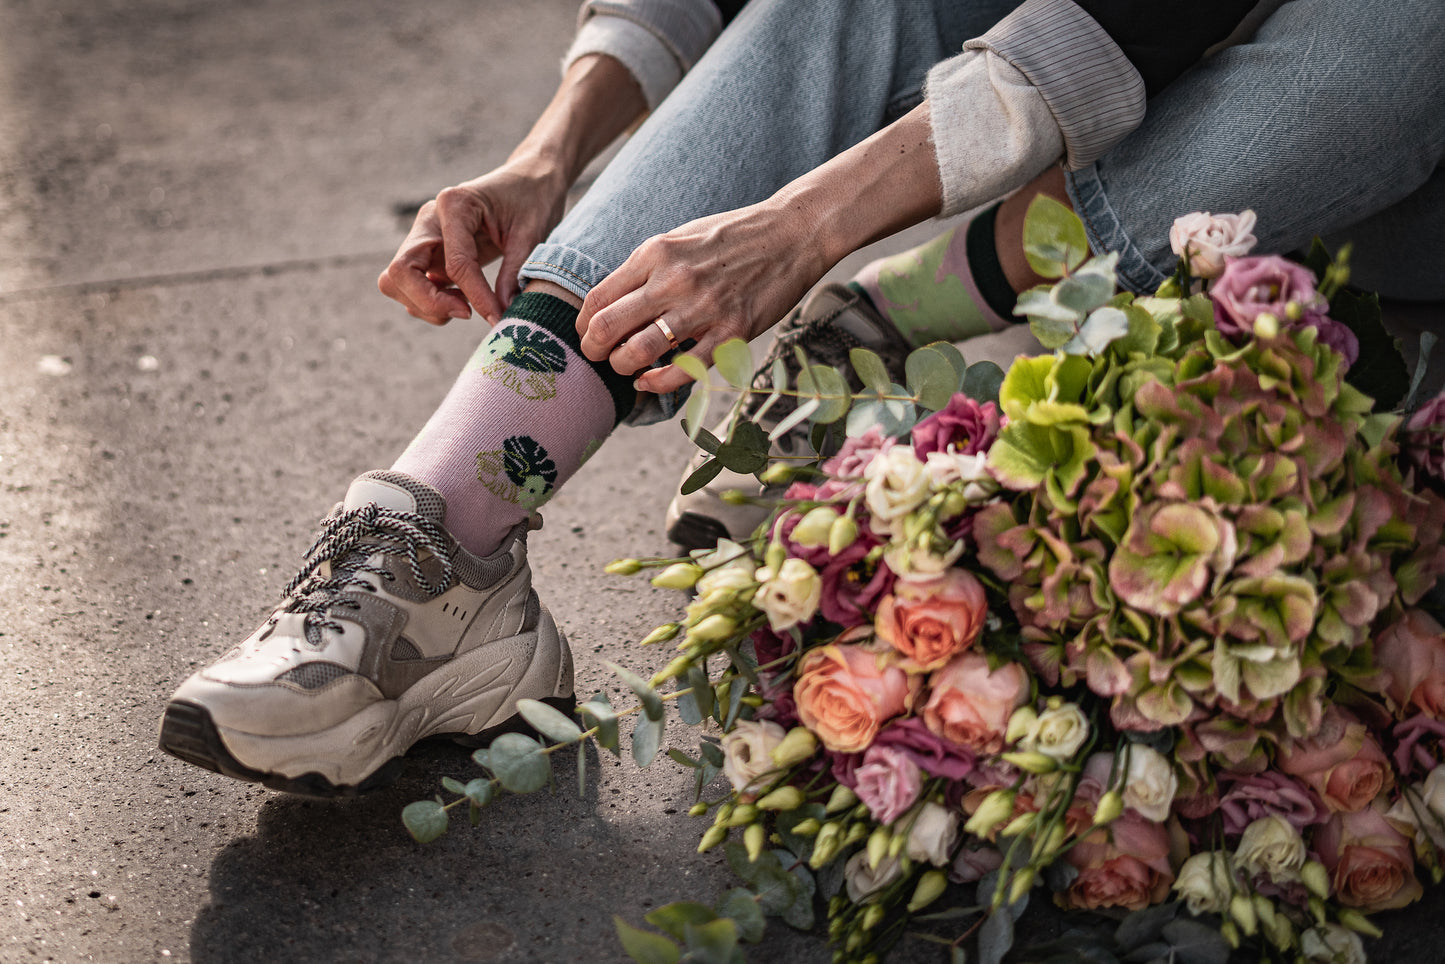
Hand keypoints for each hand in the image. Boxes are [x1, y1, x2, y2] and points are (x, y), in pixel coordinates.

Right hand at [377, 161, 567, 324]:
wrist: (530, 179)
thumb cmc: (533, 200)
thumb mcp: (532, 236)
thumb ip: (514, 275)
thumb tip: (502, 316)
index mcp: (455, 205)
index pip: (454, 264)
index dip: (475, 297)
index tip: (498, 318)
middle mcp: (430, 219)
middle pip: (401, 271)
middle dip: (430, 302)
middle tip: (467, 314)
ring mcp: (425, 236)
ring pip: (397, 282)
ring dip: (427, 305)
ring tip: (468, 307)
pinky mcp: (428, 252)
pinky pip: (413, 285)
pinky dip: (431, 302)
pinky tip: (463, 301)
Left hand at [576, 199, 829, 393]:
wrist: (791, 234)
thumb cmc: (732, 238)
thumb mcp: (679, 239)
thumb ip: (645, 269)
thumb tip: (610, 304)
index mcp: (655, 253)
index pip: (597, 298)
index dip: (583, 324)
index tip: (587, 334)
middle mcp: (673, 280)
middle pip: (607, 327)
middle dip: (594, 351)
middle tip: (599, 357)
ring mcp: (703, 308)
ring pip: (638, 353)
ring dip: (623, 368)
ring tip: (627, 368)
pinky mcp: (731, 332)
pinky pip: (682, 370)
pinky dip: (657, 383)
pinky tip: (651, 381)